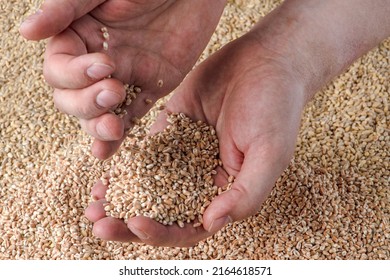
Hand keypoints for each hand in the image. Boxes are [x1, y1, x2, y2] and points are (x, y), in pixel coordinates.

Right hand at [20, 0, 225, 158]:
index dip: (74, 75)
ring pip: (99, 112)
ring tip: (112, 128)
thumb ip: (67, 9)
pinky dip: (123, 134)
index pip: (59, 69)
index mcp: (80, 36)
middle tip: (113, 91)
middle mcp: (98, 60)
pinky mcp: (152, 86)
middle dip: (87, 103)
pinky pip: (134, 114)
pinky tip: (109, 150)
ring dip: (98, 126)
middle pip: (72, 98)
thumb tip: (26, 32)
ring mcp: (125, 76)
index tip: (105, 64)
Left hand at [85, 28, 307, 245]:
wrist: (264, 61)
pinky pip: (143, 151)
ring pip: (147, 184)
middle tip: (98, 222)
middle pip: (161, 211)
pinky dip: (123, 163)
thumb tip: (210, 223)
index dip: (163, 232)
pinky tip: (104, 167)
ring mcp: (183, 154)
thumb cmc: (275, 108)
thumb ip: (245, 193)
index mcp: (225, 193)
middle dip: (129, 221)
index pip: (189, 227)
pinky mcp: (170, 129)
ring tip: (93, 202)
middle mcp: (200, 179)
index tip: (136, 221)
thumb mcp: (269, 153)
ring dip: (120, 196)